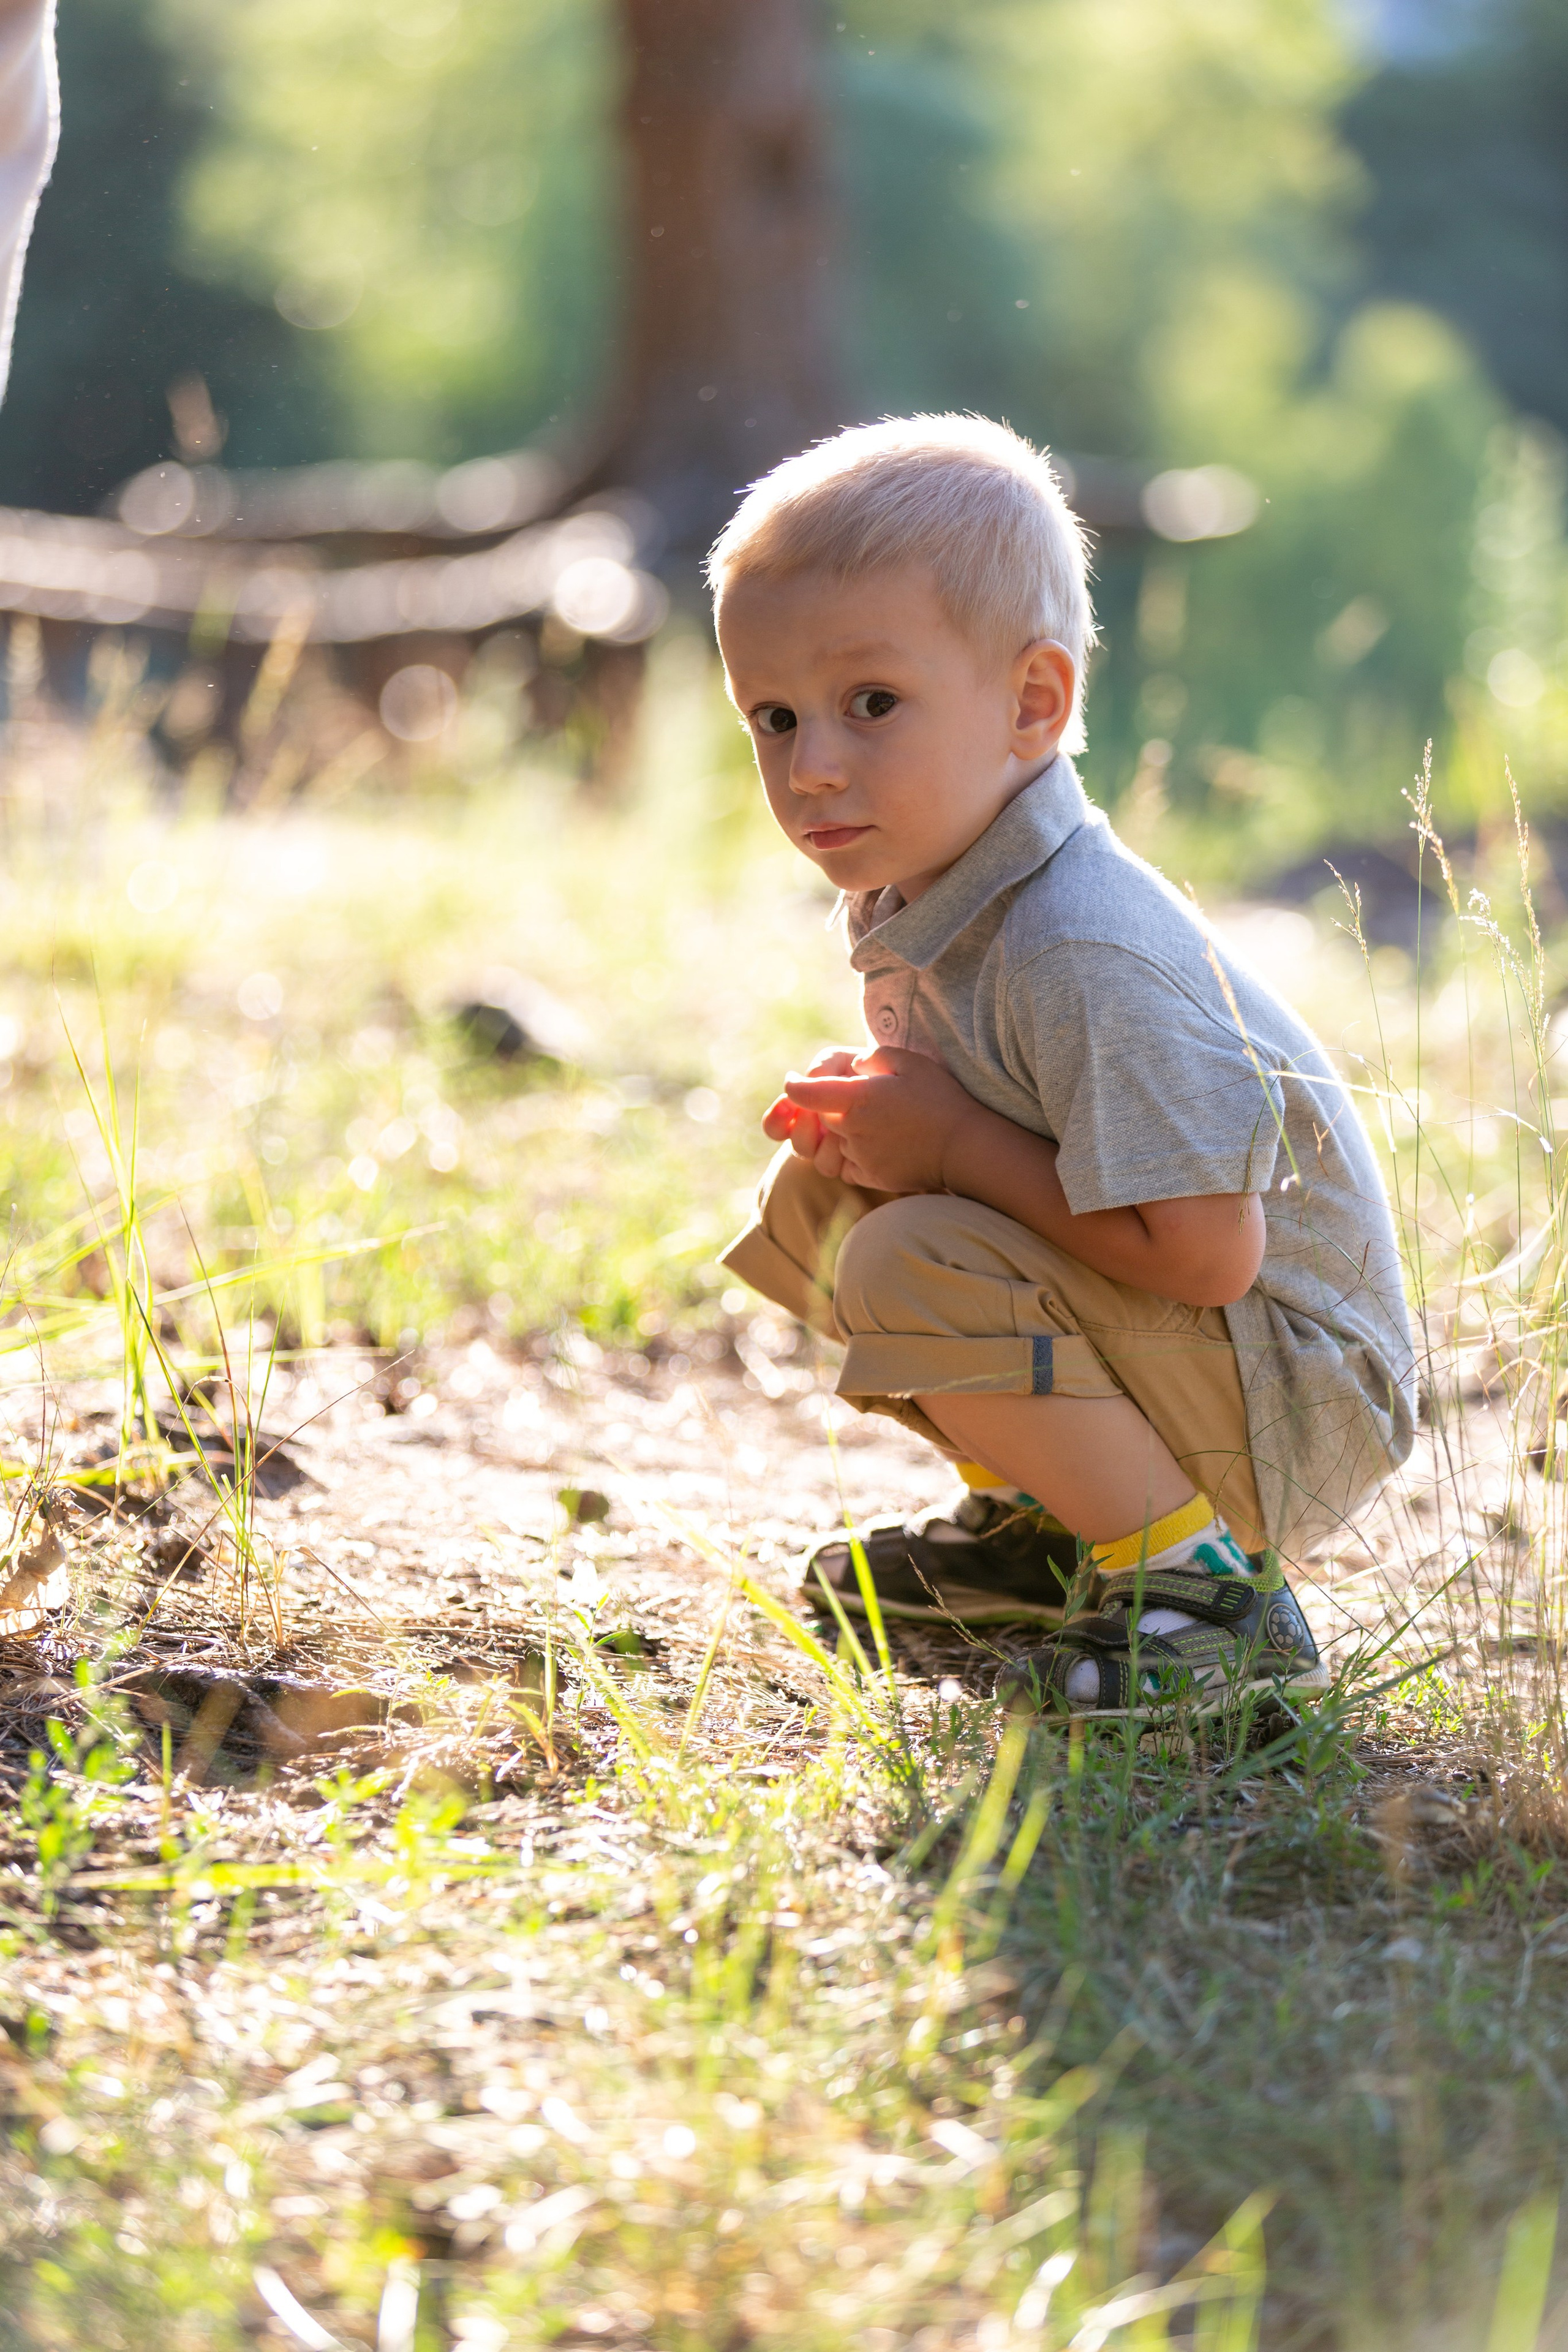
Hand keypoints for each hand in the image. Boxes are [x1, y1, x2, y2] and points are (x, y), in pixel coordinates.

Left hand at [781, 1046, 979, 1189]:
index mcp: (857, 1099)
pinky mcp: (871, 1177)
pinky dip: (856, 1154)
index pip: (805, 1093)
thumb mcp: (909, 1062)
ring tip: (881, 1122)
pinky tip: (882, 1143)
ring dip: (847, 1131)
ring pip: (836, 1142)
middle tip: (865, 1099)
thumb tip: (852, 1066)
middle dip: (834, 1107)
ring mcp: (860, 1157)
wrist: (965, 1147)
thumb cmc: (940, 1099)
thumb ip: (872, 1058)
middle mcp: (852, 1131)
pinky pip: (849, 1165)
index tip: (795, 1080)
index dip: (796, 1085)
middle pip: (823, 1117)